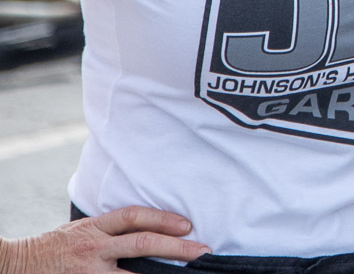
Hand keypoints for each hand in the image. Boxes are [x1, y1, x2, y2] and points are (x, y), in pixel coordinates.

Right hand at [0, 207, 209, 273]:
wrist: (14, 266)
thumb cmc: (52, 248)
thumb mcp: (79, 231)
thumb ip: (108, 231)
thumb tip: (147, 231)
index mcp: (92, 228)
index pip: (133, 216)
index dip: (163, 218)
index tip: (188, 225)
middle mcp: (92, 248)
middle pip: (141, 242)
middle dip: (177, 247)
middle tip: (203, 251)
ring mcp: (88, 272)